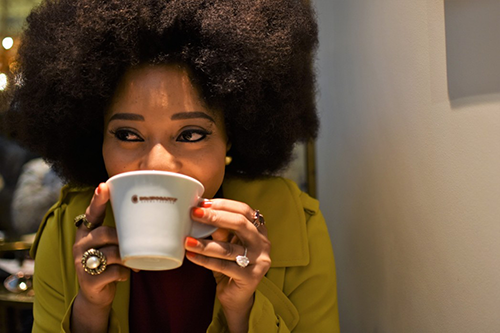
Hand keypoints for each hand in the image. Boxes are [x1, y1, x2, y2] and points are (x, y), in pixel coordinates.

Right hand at [71, 183, 128, 331]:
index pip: (92, 213)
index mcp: (86, 232)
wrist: (96, 295)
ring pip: (110, 253)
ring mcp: (81, 263)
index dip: (97, 199)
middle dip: (122, 238)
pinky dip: (124, 273)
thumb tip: (149, 215)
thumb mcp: (110, 245)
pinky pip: (112, 272)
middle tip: (135, 243)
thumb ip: (120, 232)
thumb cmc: (109, 263)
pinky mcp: (88, 281)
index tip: (103, 186)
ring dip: (126, 258)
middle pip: (103, 233)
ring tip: (134, 262)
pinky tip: (125, 274)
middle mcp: (80, 245)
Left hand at [185, 199, 270, 332]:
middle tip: (194, 214)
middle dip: (214, 217)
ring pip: (228, 248)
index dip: (223, 205)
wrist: (237, 297)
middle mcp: (263, 243)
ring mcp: (259, 260)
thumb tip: (201, 212)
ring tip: (187, 240)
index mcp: (259, 229)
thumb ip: (219, 230)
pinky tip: (192, 255)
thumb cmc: (230, 265)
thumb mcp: (226, 243)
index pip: (243, 210)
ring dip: (205, 243)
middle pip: (240, 224)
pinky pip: (224, 266)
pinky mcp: (251, 277)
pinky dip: (205, 260)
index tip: (202, 204)